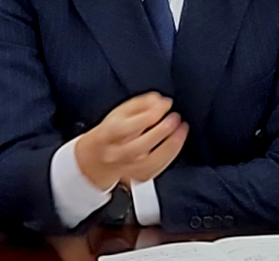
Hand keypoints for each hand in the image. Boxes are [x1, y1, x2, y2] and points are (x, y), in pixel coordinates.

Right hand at [74, 92, 188, 190]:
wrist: (97, 159)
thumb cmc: (111, 133)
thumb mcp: (120, 112)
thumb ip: (140, 104)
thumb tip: (160, 101)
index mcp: (109, 134)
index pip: (127, 126)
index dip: (148, 115)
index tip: (165, 105)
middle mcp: (116, 153)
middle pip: (139, 146)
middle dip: (161, 131)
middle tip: (175, 118)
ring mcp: (127, 168)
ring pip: (149, 162)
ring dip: (169, 147)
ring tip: (181, 131)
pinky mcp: (137, 177)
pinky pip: (155, 170)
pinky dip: (169, 158)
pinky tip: (177, 145)